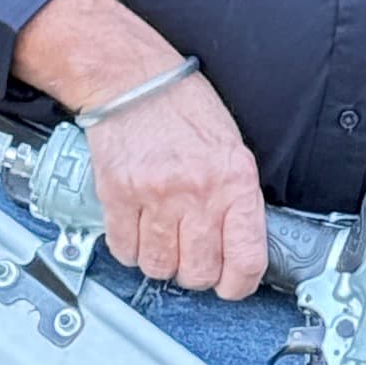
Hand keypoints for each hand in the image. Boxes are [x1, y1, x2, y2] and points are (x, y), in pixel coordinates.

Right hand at [86, 71, 269, 300]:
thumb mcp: (232, 148)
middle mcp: (198, 192)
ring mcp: (155, 196)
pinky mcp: (118, 195)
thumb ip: (236, 197)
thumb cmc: (183, 108)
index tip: (233, 285)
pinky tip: (137, 231)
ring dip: (161, 262)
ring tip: (163, 239)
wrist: (134, 79)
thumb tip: (239, 245)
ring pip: (159, 266)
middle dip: (196, 273)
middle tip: (192, 257)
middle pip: (198, 271)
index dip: (240, 284)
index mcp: (235, 180)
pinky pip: (124, 249)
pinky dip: (130, 249)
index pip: (247, 258)